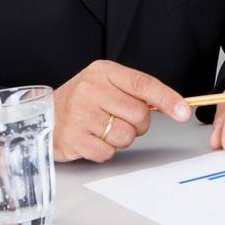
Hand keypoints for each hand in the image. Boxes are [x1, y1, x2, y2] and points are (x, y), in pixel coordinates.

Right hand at [52, 60, 189, 163]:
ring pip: (126, 136)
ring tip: (103, 129)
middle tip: (118, 119)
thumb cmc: (81, 101)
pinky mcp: (72, 138)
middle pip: (139, 114)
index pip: (143, 85)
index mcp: (103, 72)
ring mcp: (79, 114)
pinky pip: (108, 152)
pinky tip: (92, 139)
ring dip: (120, 138)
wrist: (42, 115)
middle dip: (137, 123)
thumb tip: (175, 107)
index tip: (183, 112)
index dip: (167, 99)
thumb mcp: (106, 85)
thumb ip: (136, 92)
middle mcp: (90, 90)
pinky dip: (104, 150)